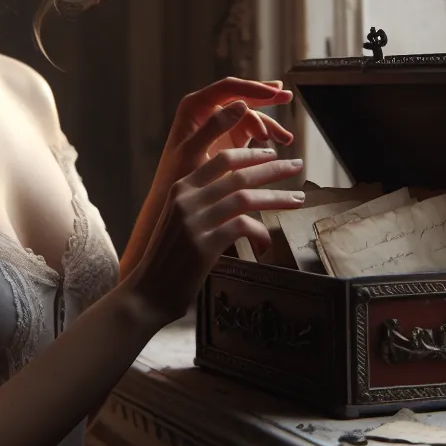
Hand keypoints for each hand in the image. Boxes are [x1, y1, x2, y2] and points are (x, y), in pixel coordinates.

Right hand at [121, 79, 294, 278]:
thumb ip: (202, 203)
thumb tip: (236, 194)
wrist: (147, 291)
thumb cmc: (167, 257)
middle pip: (238, 175)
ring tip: (298, 199)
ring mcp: (194, 222)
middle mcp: (186, 200)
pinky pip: (242, 229)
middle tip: (295, 166)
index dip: (250, 154)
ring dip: (276, 198)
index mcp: (180, 188)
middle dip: (272, 168)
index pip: (221, 160)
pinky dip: (260, 234)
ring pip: (245, 199)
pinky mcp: (204, 246)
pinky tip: (267, 243)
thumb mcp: (178, 220)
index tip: (272, 154)